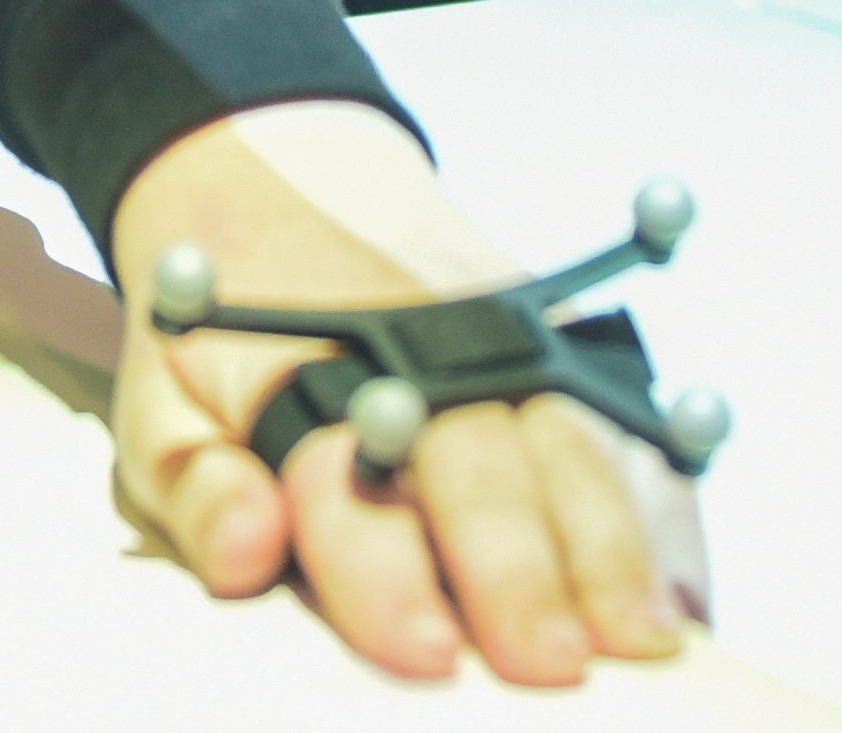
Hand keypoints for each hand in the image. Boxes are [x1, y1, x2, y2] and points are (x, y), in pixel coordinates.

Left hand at [107, 106, 688, 685]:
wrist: (273, 177)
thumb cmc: (216, 334)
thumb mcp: (159, 401)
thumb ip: (196, 488)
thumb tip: (246, 551)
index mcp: (306, 379)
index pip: (351, 490)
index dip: (388, 576)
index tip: (427, 652)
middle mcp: (417, 355)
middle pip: (480, 469)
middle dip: (519, 570)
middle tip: (551, 664)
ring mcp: (501, 341)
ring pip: (572, 446)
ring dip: (613, 548)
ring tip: (646, 640)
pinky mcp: (556, 342)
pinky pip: (626, 427)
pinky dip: (663, 508)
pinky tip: (683, 588)